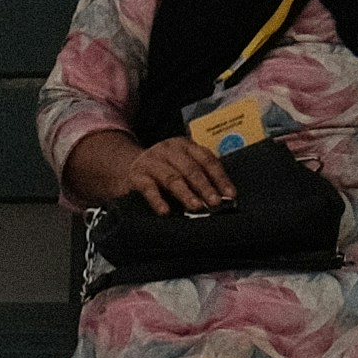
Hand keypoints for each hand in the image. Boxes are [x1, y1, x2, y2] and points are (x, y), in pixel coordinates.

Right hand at [111, 136, 240, 216]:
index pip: (208, 160)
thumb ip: (199, 178)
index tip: (230, 195)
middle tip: (215, 203)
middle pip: (191, 169)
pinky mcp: (136, 175)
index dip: (220, 178)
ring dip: (186, 194)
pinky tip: (165, 212)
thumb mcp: (181, 166)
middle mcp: (170, 149)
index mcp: (186, 145)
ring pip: (172, 178)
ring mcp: (152, 161)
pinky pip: (148, 188)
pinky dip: (158, 200)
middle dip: (205, 187)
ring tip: (196, 207)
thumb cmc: (163, 170)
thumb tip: (221, 198)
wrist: (127, 167)